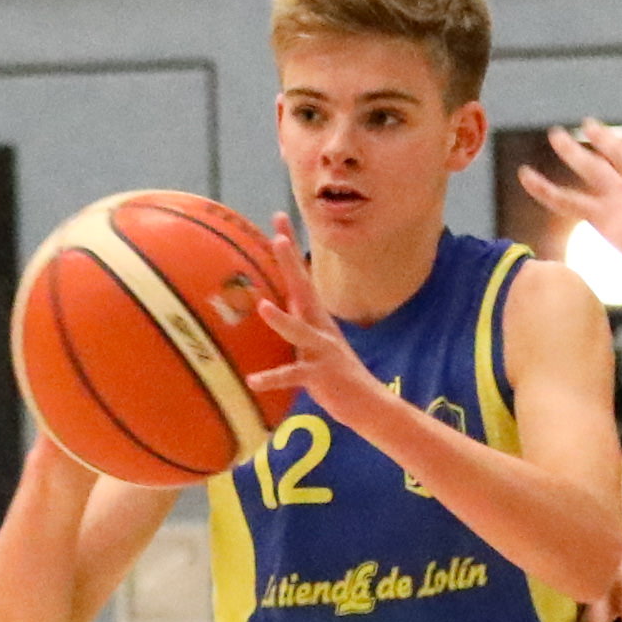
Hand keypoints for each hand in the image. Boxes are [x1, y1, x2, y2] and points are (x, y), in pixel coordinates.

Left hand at [246, 218, 388, 423]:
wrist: (367, 403)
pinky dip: (273, 378)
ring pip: (300, 332)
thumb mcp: (311, 341)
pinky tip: (254, 380)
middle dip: (290, 263)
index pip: (299, 275)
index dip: (289, 248)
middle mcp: (320, 327)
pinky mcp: (320, 376)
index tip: (278, 218)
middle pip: (303, 289)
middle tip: (278, 236)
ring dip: (282, 320)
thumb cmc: (333, 374)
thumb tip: (271, 302)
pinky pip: (293, 376)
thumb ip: (294, 321)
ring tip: (263, 306)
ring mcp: (322, 350)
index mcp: (315, 317)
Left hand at [519, 121, 621, 274]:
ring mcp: (619, 192)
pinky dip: (542, 188)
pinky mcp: (602, 213)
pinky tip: (524, 176)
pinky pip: (565, 200)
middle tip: (589, 125)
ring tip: (556, 135)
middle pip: (619, 150)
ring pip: (589, 165)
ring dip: (571, 149)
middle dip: (603, 137)